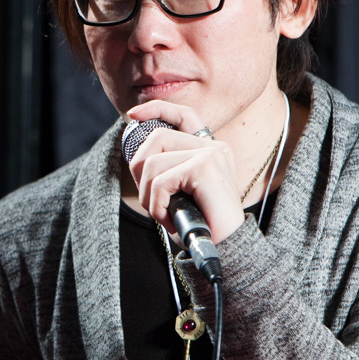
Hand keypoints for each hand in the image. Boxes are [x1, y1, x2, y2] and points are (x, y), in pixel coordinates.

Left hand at [126, 100, 246, 243]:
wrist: (225, 251)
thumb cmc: (199, 225)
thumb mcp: (179, 193)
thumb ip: (166, 170)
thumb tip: (136, 157)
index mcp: (209, 150)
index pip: (183, 114)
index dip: (156, 109)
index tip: (133, 115)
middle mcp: (213, 147)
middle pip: (156, 138)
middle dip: (140, 169)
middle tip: (150, 198)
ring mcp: (211, 155)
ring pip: (153, 164)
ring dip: (149, 196)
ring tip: (164, 214)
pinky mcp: (205, 168)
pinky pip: (160, 181)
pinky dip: (156, 205)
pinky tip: (169, 219)